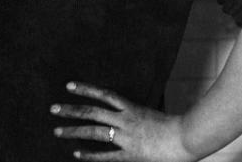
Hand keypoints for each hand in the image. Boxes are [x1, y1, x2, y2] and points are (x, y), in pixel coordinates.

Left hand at [51, 82, 196, 161]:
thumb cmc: (177, 127)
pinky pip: (107, 155)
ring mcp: (126, 136)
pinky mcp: (131, 153)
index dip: (85, 88)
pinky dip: (91, 155)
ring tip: (57, 131)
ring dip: (74, 131)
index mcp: (131, 107)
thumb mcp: (152, 115)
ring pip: (94, 131)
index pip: (103, 94)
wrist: (189, 137)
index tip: (68, 86)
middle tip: (53, 109)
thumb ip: (137, 114)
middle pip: (92, 112)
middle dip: (71, 110)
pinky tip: (76, 154)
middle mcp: (125, 119)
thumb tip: (126, 114)